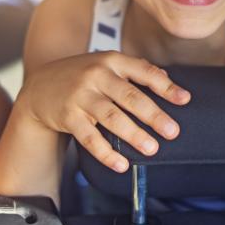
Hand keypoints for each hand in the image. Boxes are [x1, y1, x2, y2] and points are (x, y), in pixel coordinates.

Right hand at [21, 51, 189, 172]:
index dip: (166, 86)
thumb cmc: (82, 76)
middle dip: (154, 115)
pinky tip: (121, 164)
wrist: (39, 86)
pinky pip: (89, 137)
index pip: (144, 71)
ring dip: (133, 134)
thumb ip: (135, 70)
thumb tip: (167, 78)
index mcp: (111, 61)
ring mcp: (81, 96)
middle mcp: (96, 76)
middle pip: (130, 97)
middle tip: (173, 131)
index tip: (185, 100)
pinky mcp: (68, 116)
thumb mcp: (106, 64)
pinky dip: (106, 152)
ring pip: (111, 117)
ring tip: (152, 149)